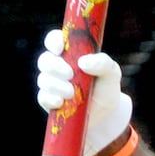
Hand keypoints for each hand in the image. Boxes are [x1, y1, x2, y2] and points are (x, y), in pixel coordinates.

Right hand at [36, 29, 133, 155]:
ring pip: (43, 79)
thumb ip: (103, 63)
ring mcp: (51, 84)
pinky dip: (51, 99)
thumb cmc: (107, 88)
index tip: (60, 48)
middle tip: (70, 74)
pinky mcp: (49, 101)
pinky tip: (61, 102)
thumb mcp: (112, 73)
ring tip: (72, 93)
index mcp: (70, 54)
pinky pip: (43, 97)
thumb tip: (84, 62)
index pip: (54, 40)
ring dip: (57, 85)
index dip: (54, 41)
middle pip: (44, 60)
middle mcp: (57, 67)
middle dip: (55, 66)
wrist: (106, 115)